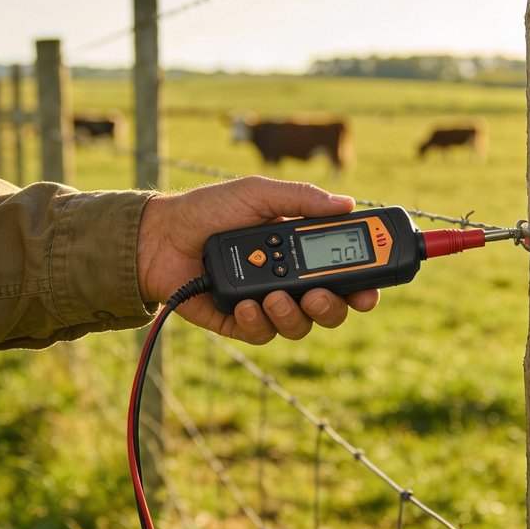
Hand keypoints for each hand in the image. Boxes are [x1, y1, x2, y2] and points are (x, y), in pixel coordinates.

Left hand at [137, 176, 380, 343]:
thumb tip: (347, 203)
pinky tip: (247, 305)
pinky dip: (258, 321)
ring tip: (272, 296)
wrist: (159, 236)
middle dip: (333, 307)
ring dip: (293, 315)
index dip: (363, 287)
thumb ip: (302, 199)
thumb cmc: (209, 210)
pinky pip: (262, 335)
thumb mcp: (259, 193)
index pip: (343, 275)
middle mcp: (288, 282)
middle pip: (330, 309)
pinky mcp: (239, 322)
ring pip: (299, 326)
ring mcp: (265, 304)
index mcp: (300, 251)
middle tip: (319, 295)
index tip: (370, 291)